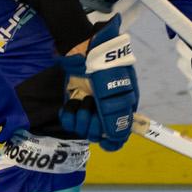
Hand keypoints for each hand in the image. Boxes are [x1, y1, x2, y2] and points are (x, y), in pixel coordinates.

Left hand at [57, 18, 137, 150]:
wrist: (83, 49)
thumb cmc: (105, 68)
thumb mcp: (115, 92)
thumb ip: (116, 118)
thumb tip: (115, 139)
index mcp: (123, 109)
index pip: (120, 136)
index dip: (112, 142)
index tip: (103, 142)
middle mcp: (106, 111)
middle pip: (99, 135)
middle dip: (93, 124)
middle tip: (92, 106)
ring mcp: (89, 107)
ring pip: (83, 129)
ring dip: (80, 117)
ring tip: (82, 99)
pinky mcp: (74, 103)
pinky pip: (69, 122)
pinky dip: (67, 116)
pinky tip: (68, 107)